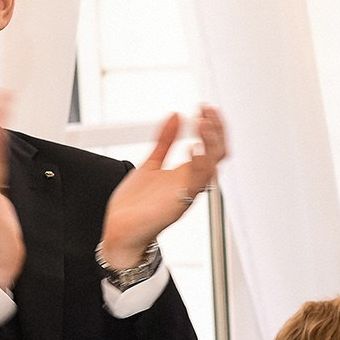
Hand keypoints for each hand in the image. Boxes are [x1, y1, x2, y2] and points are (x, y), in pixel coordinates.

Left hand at [100, 104, 226, 268]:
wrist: (120, 232)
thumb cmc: (137, 205)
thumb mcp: (150, 163)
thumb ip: (165, 140)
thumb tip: (176, 115)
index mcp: (188, 174)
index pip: (212, 147)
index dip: (212, 126)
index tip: (204, 107)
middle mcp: (192, 183)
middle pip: (218, 154)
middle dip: (216, 130)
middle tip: (206, 109)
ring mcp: (187, 194)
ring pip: (211, 166)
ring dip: (209, 143)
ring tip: (201, 122)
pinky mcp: (178, 204)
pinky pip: (195, 183)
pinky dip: (197, 164)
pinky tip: (193, 146)